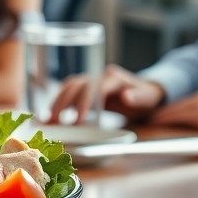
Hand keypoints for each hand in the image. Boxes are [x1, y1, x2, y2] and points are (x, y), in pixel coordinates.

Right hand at [49, 64, 163, 124]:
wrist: (144, 92)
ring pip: (69, 86)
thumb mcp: (148, 98)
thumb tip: (126, 96)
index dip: (86, 102)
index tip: (79, 119)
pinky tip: (49, 116)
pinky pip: (68, 92)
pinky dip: (58, 102)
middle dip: (65, 102)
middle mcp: (100, 76)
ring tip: (49, 120)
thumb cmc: (146, 96)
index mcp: (114, 78)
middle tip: (56, 121)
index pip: (96, 86)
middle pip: (78, 85)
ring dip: (57, 101)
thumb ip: (138, 97)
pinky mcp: (85, 89)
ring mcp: (91, 81)